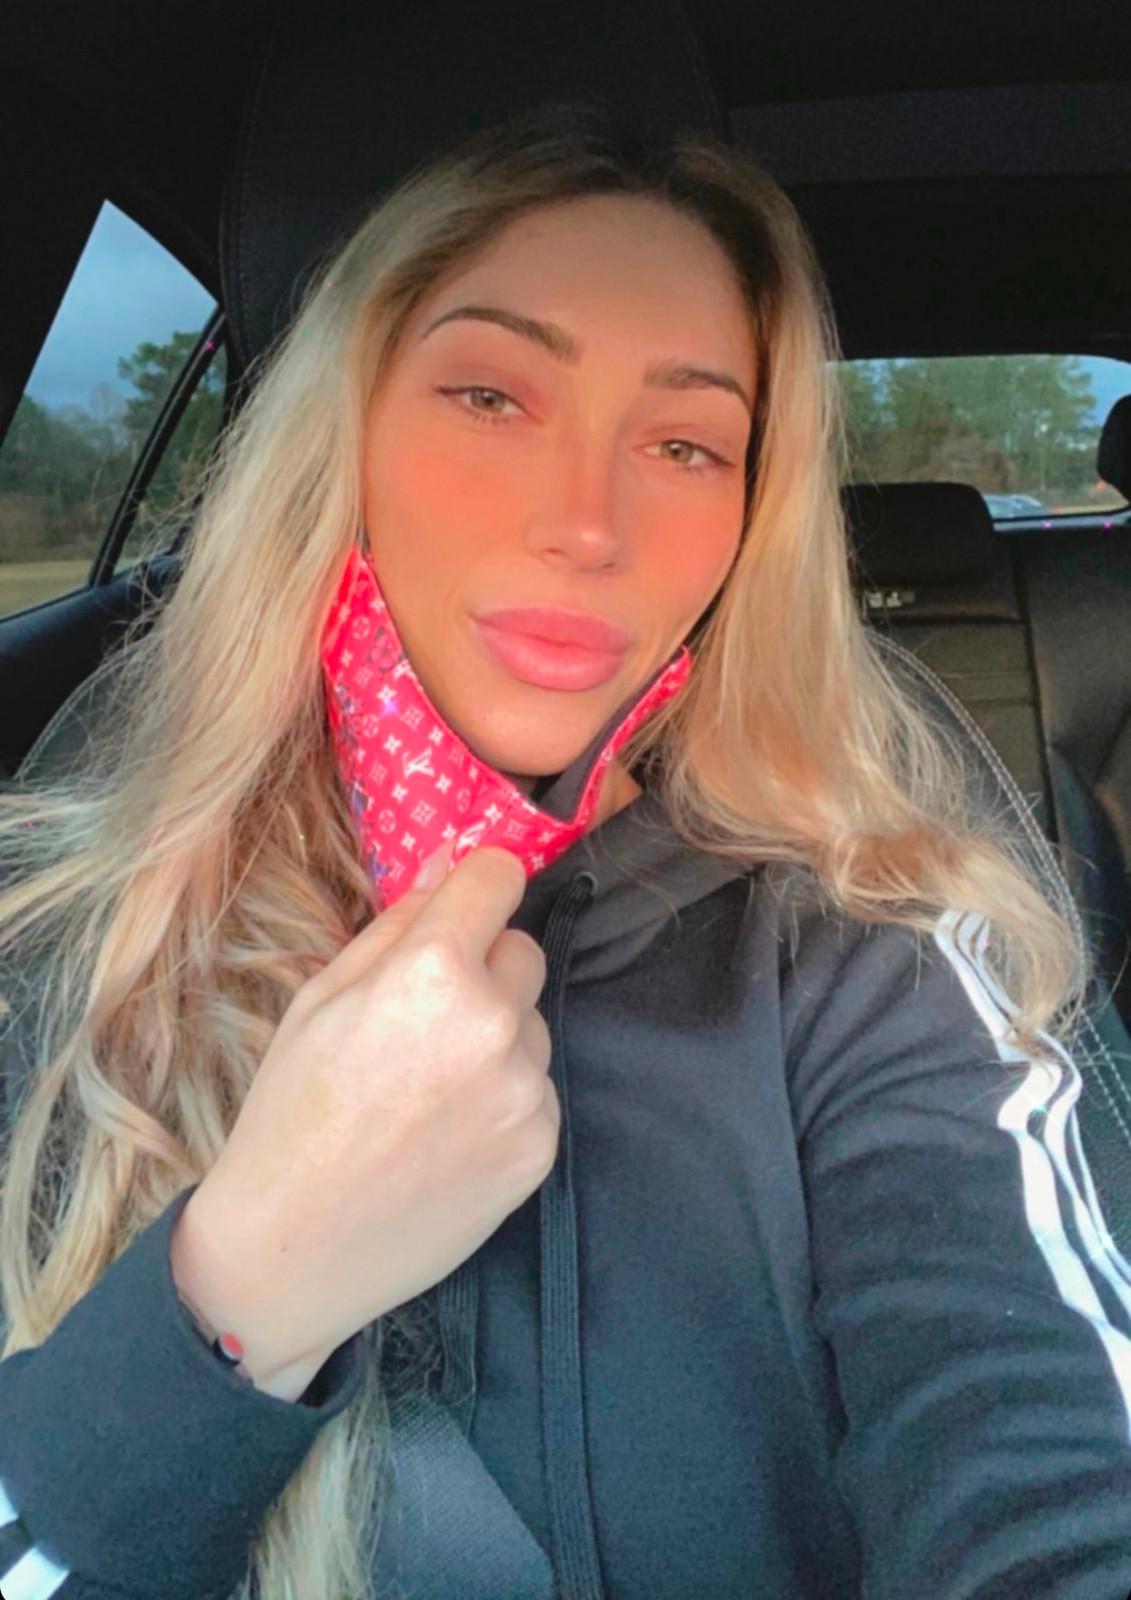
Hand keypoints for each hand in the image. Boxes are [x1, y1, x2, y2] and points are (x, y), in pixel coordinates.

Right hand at [174, 843, 556, 1376]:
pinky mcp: (541, 1145)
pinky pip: (535, 1089)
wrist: (294, 1248)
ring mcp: (525, 1090)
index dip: (476, 887)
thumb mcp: (321, 998)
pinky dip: (502, 1099)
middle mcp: (496, 1023)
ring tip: (426, 1093)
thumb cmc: (291, 1111)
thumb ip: (397, 923)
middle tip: (420, 1021)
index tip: (461, 910)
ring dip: (495, 1038)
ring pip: (531, 1025)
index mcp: (434, 972)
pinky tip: (447, 1135)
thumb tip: (450, 860)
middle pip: (522, 951)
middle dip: (482, 968)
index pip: (500, 877)